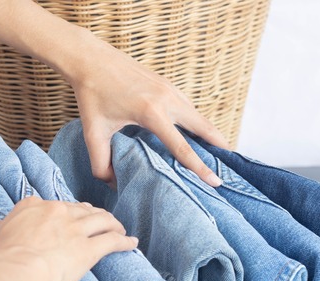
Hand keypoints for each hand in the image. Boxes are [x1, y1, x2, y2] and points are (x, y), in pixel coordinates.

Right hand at [0, 197, 136, 280]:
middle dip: (92, 214)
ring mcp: (74, 229)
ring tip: (120, 229)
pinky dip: (124, 241)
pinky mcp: (88, 249)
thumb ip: (2, 228)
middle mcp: (57, 212)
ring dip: (113, 224)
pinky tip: (131, 243)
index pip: (54, 205)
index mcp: (33, 207)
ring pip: (101, 220)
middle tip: (100, 221)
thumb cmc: (0, 259)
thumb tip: (1, 228)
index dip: (65, 211)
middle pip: (81, 209)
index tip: (69, 217)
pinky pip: (112, 241)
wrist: (13, 271)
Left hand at [68, 38, 227, 185]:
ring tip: (217, 154)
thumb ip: (101, 163)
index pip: (182, 147)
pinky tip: (196, 134)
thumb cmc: (91, 95)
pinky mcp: (167, 84)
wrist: (91, 59)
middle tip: (228, 169)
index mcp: (151, 112)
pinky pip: (189, 107)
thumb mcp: (93, 133)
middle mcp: (167, 98)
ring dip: (210, 134)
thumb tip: (113, 183)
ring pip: (198, 116)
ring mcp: (170, 88)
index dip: (200, 167)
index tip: (216, 182)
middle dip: (219, 147)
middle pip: (204, 127)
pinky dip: (197, 122)